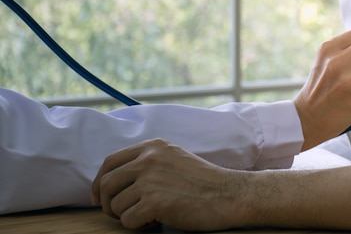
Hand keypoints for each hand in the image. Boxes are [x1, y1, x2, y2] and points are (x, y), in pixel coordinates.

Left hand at [91, 138, 245, 231]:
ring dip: (127, 216)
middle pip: (106, 184)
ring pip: (116, 205)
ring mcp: (151, 180)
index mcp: (153, 147)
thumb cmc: (204, 182)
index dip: (99, 182)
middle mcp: (148, 159)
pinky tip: (155, 222)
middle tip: (120, 214)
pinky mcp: (154, 202)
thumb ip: (148, 162)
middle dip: (108, 204)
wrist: (228, 194)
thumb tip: (114, 180)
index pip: (110, 162)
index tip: (99, 197)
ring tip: (148, 216)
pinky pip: (128, 221)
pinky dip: (138, 226)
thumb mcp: (174, 158)